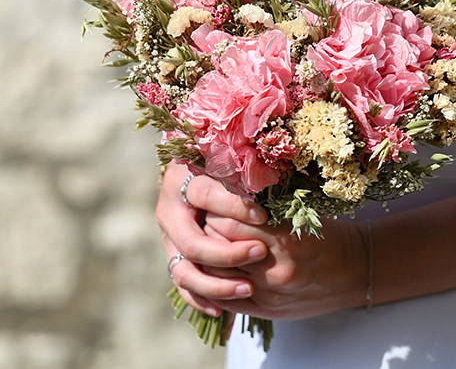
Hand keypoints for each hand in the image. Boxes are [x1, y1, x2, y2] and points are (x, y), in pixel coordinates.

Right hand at [156, 163, 269, 315]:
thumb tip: (268, 184)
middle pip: (192, 243)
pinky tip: (223, 310)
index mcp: (182, 182)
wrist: (196, 174)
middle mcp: (170, 212)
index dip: (234, 207)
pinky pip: (183, 286)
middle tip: (261, 253)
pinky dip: (201, 299)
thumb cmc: (222, 163)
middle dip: (228, 254)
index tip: (264, 216)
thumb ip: (242, 173)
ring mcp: (169, 239)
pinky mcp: (174, 257)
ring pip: (184, 272)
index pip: (205, 196)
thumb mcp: (229, 162)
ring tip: (247, 289)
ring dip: (215, 285)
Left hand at [202, 213, 370, 319]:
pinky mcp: (265, 311)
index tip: (216, 198)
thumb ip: (264, 210)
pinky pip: (224, 298)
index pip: (228, 221)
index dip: (216, 207)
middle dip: (207, 228)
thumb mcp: (300, 214)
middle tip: (208, 215)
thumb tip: (226, 195)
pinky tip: (216, 266)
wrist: (354, 271)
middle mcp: (274, 269)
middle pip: (217, 246)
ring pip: (215, 274)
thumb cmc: (327, 235)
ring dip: (207, 254)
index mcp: (284, 238)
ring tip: (211, 238)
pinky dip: (214, 281)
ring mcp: (268, 294)